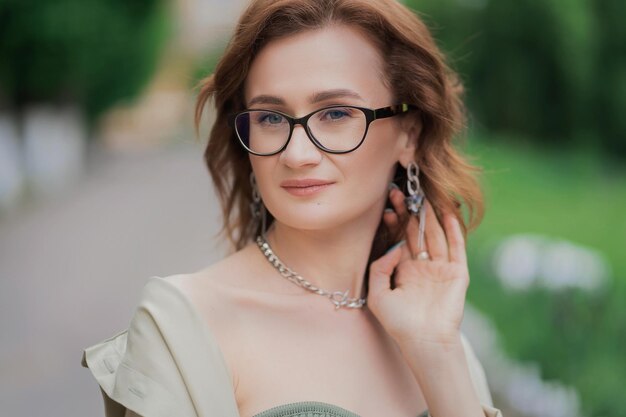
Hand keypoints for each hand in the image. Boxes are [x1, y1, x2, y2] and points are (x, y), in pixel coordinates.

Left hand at [366, 187, 468, 350]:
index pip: (400, 238)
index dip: (394, 222)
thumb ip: (380, 268)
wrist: (424, 341)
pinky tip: (447, 212)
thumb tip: (393, 247)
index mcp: (405, 270)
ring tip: (423, 194)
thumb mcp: (378, 294)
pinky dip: (453, 230)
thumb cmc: (399, 323)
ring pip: (436, 234)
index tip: (386, 205)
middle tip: (399, 191)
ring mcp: (441, 268)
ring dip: (429, 214)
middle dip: (408, 212)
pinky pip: (456, 247)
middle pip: (417, 232)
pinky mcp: (457, 272)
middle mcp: (423, 265)